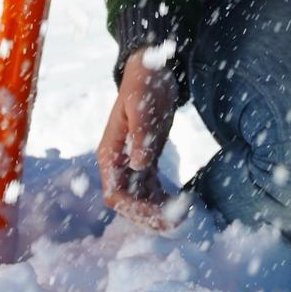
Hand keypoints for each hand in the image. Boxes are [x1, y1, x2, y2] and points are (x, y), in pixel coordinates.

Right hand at [96, 48, 181, 227]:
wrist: (152, 69)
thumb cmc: (144, 84)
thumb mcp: (143, 107)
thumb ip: (140, 136)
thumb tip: (139, 165)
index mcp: (110, 154)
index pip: (115, 195)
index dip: (134, 210)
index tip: (159, 215)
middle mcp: (117, 163)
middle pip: (127, 202)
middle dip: (147, 216)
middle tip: (175, 222)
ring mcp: (130, 161)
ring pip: (139, 197)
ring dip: (156, 211)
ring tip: (181, 218)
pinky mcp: (145, 157)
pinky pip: (150, 186)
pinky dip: (162, 198)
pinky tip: (180, 203)